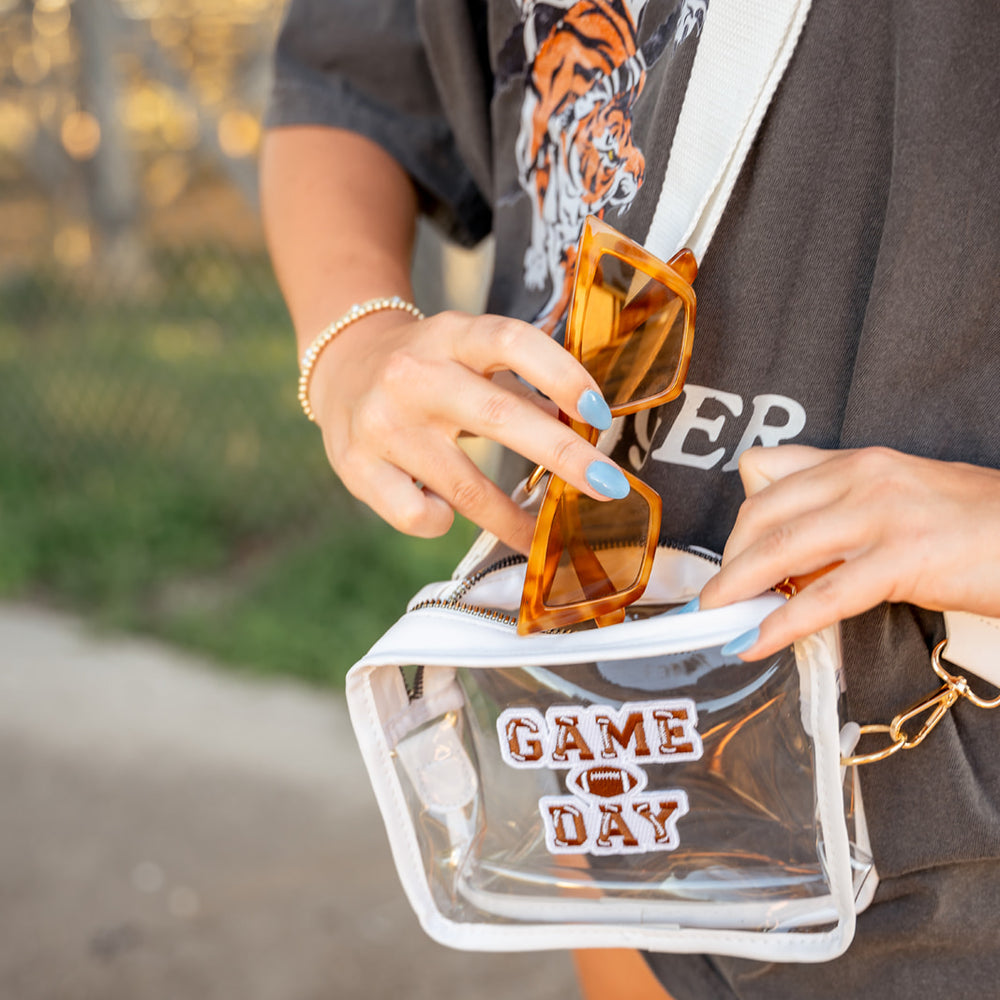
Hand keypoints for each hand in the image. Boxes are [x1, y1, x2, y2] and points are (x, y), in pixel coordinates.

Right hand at [309, 308, 626, 552]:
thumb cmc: (427, 369)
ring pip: (464, 486)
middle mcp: (413, 375)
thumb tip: (585, 433)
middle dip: (563, 457)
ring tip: (544, 533)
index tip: (600, 413)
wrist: (341, 370)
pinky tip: (444, 509)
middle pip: (498, 417)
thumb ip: (519, 388)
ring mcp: (382, 424)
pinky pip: (418, 515)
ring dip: (515, 518)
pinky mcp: (357, 468)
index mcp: (450, 336)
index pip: (510, 341)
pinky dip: (442, 520)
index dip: (561, 374)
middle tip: (609, 487)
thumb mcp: (468, 355)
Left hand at [698, 445, 999, 658]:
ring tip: (714, 620)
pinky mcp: (904, 558)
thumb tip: (789, 564)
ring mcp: (882, 514)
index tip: (729, 558)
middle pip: (761, 513)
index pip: (766, 474)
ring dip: (736, 590)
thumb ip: (842, 517)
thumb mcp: (899, 500)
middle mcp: (861, 476)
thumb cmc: (976, 526)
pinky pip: (824, 596)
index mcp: (857, 461)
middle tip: (713, 599)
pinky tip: (758, 643)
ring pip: (781, 549)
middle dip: (728, 560)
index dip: (738, 520)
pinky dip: (782, 624)